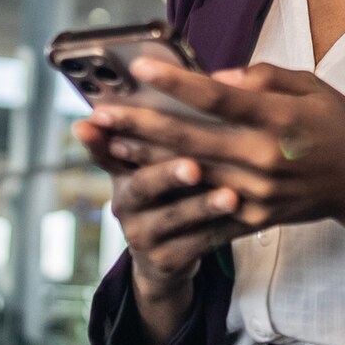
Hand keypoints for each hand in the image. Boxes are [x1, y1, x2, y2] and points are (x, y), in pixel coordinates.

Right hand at [71, 119, 238, 342]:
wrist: (169, 256)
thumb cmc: (172, 191)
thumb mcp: (157, 160)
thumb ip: (162, 127)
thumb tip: (187, 84)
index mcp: (122, 170)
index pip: (107, 148)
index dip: (102, 135)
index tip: (101, 117)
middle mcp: (125, 202)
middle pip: (140, 186)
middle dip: (166, 174)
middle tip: (194, 166)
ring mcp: (142, 234)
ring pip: (172, 218)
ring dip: (201, 206)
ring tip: (230, 196)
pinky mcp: (165, 259)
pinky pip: (195, 245)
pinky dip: (219, 231)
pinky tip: (242, 220)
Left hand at [86, 60, 344, 258]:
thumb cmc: (338, 127)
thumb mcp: (314, 88)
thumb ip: (267, 78)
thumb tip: (219, 78)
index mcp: (280, 120)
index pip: (219, 99)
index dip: (177, 83)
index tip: (140, 68)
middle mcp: (265, 159)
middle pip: (192, 139)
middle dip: (141, 124)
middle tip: (101, 111)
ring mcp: (257, 192)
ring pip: (190, 174)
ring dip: (144, 159)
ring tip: (106, 142)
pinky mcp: (254, 215)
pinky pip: (205, 206)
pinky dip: (171, 194)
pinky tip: (140, 182)